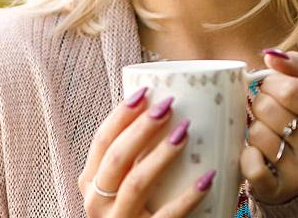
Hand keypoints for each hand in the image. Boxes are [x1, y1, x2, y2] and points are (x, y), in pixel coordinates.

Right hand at [78, 87, 215, 216]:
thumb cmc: (135, 210)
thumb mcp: (121, 185)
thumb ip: (134, 156)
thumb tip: (168, 108)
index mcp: (90, 182)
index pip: (102, 141)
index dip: (122, 114)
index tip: (146, 92)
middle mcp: (97, 203)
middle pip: (117, 158)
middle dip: (142, 127)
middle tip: (169, 105)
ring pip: (136, 183)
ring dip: (161, 154)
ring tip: (185, 131)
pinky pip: (167, 216)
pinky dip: (188, 197)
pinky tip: (207, 178)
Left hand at [240, 49, 297, 203]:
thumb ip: (295, 68)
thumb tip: (271, 55)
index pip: (290, 89)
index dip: (270, 84)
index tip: (270, 88)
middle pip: (269, 110)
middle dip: (259, 106)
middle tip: (267, 113)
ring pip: (256, 135)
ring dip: (253, 131)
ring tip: (267, 134)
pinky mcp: (280, 191)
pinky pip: (251, 167)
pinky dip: (247, 157)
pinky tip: (256, 153)